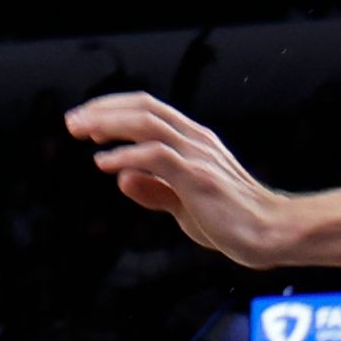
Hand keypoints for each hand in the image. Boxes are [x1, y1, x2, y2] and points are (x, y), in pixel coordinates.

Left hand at [64, 92, 294, 265]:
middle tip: (71, 122)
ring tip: (81, 133)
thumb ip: (155, 190)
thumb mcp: (185, 205)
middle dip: (103, 110)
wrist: (269, 234)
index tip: (86, 122)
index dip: (114, 110)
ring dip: (109, 123)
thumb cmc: (232, 221)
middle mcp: (196, 140)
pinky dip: (126, 156)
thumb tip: (122, 178)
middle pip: (144, 107)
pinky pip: (156, 156)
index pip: (149, 109)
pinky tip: (104, 164)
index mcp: (194, 141)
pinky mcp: (198, 177)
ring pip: (147, 123)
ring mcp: (198, 155)